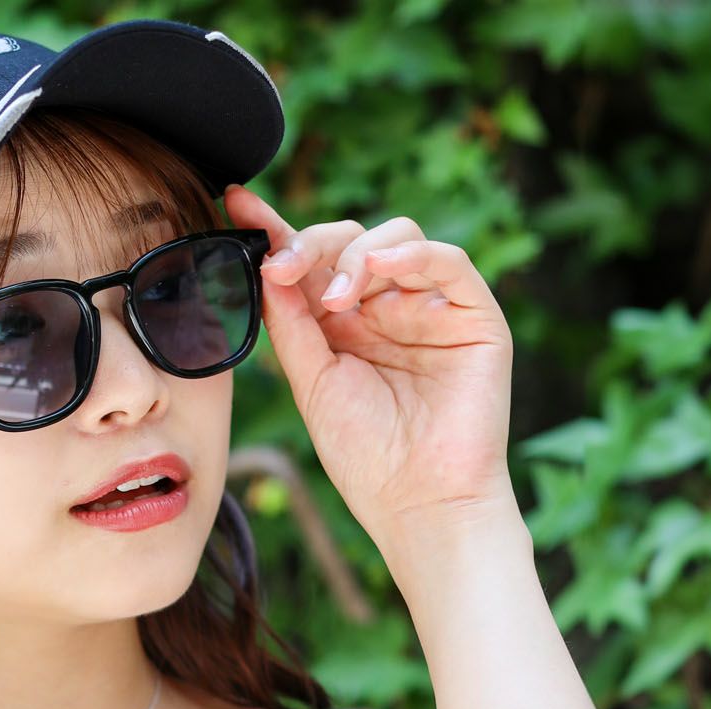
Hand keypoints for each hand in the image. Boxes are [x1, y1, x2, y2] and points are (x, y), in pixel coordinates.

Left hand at [222, 183, 517, 535]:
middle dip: (310, 244)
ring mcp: (430, 308)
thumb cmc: (367, 456)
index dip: (276, 230)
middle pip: (349, 239)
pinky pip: (447, 261)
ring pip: (396, 237)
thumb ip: (292, 325)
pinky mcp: (474, 315)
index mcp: (344, 325)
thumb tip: (265, 266)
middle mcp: (386, 307)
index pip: (310, 263)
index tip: (236, 202)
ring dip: (356, 255)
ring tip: (337, 299)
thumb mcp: (313, 383)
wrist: (418, 503)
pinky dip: (410, 256)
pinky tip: (378, 271)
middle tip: (280, 267)